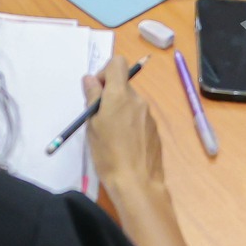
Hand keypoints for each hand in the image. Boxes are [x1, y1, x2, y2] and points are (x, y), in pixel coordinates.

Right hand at [84, 57, 168, 203]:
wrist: (138, 183)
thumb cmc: (108, 154)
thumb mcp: (92, 125)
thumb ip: (93, 98)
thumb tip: (91, 79)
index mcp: (120, 94)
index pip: (118, 63)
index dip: (105, 72)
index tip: (97, 93)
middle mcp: (137, 100)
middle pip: (123, 86)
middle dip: (110, 96)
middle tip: (99, 120)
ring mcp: (149, 115)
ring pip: (131, 103)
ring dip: (120, 111)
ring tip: (111, 137)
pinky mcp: (155, 130)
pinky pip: (139, 118)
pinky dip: (130, 124)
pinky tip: (125, 145)